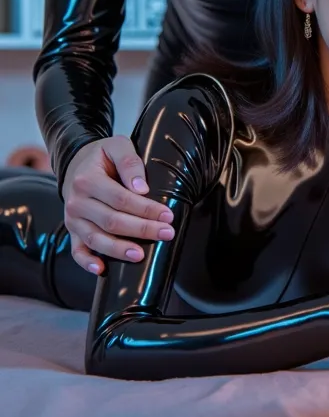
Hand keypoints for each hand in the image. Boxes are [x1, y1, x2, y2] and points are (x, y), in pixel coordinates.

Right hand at [62, 136, 174, 274]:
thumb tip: (141, 188)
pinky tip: (102, 270)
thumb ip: (130, 162)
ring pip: (96, 239)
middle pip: (111, 221)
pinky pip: (77, 251)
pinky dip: (87, 262)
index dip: (145, 209)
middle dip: (142, 229)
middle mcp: (77, 201)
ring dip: (119, 249)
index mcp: (87, 179)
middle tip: (166, 233)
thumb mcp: (117, 146)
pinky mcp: (72, 231)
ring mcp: (73, 219)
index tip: (167, 215)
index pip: (121, 199)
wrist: (76, 163)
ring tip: (140, 254)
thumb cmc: (102, 157)